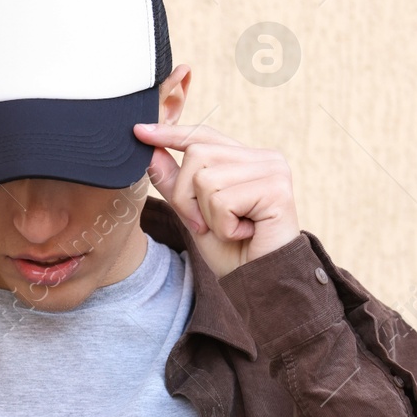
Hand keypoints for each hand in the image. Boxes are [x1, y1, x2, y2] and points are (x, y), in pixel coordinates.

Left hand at [135, 122, 299, 276]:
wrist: (260, 284)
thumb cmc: (232, 250)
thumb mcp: (193, 214)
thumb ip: (175, 183)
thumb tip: (151, 151)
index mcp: (247, 159)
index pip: (204, 136)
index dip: (172, 134)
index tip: (140, 132)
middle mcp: (264, 158)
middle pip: (197, 155)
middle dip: (187, 197)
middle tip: (208, 225)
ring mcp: (273, 171)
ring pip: (207, 179)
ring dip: (207, 216)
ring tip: (231, 230)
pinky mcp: (277, 190)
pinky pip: (223, 201)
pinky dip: (224, 226)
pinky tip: (244, 233)